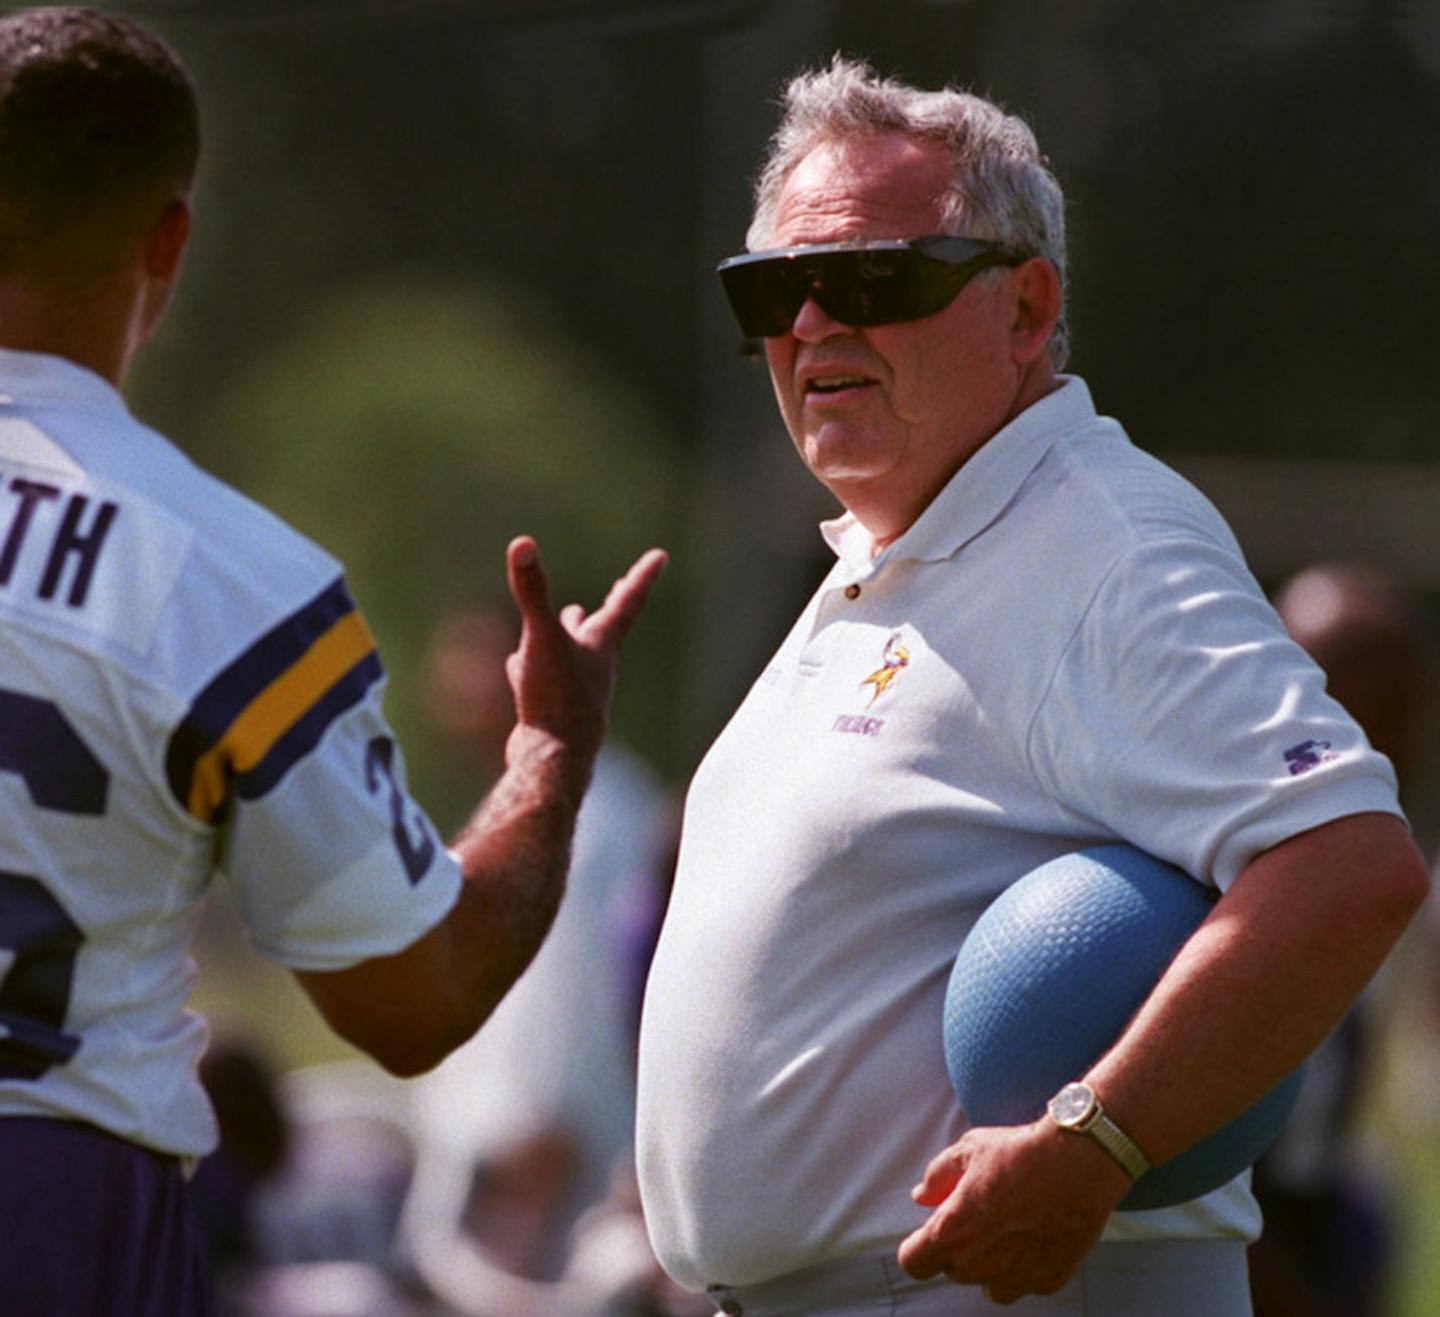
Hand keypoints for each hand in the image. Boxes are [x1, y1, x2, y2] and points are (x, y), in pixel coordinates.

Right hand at [503, 536, 666, 770]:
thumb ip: (532, 591)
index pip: (627, 602)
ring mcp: (576, 691)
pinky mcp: (552, 711)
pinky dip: (533, 665)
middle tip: (623, 585)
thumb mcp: (542, 639)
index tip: (661, 556)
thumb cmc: (556, 700)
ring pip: (572, 652)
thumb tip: (522, 543)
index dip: (642, 575)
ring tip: (569, 617)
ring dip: (570, 633)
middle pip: (606, 627)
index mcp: (601, 647)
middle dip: (612, 602)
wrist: (551, 762)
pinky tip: (519, 665)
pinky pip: (542, 678)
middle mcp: (595, 667)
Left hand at [896, 1120, 1130, 1304]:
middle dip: (958, 1246)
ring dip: (988, 1263)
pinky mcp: (1046, 1282)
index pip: (913, 1262)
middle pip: (952, 1269)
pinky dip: (1022, 1266)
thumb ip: (936, 1177)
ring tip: (1008, 1227)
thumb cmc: (1021, 1153)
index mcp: (953, 1231)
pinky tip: (1034, 1234)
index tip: (927, 1235)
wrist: (1078, 1163)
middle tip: (980, 1214)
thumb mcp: (968, 1149)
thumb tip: (921, 1196)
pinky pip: (1021, 1283)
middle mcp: (980, 1264)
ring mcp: (1015, 1278)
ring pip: (986, 1282)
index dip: (916, 1248)